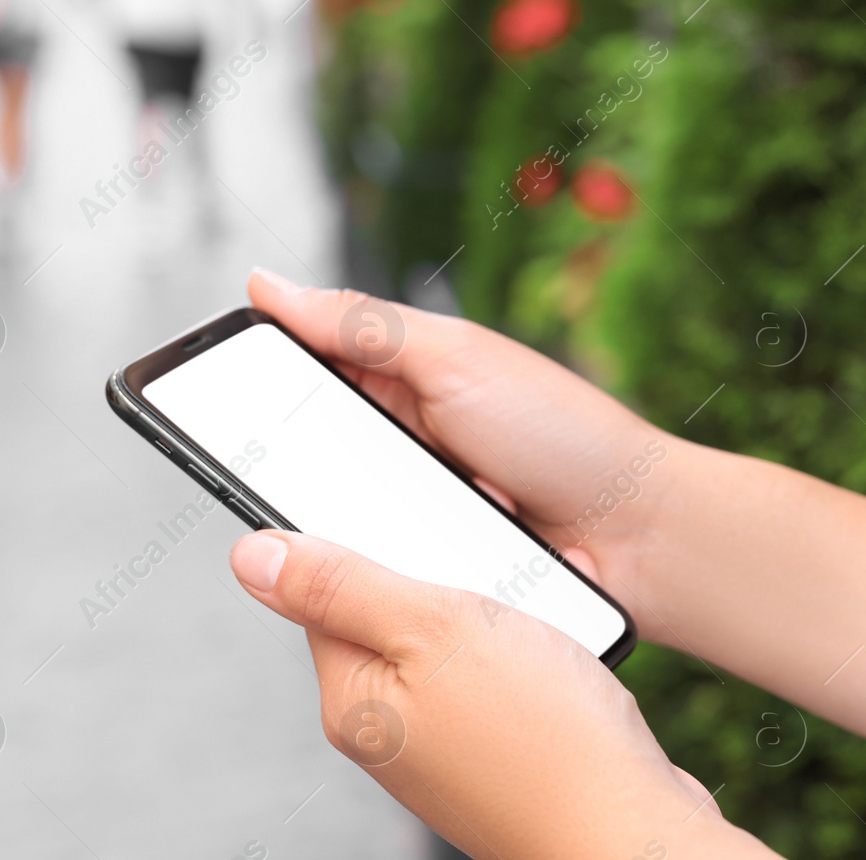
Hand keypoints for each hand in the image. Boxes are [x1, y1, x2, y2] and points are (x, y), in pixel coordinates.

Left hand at [229, 528, 718, 859]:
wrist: (634, 848)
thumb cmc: (540, 736)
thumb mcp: (433, 628)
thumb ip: (342, 586)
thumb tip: (248, 558)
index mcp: (351, 699)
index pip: (330, 592)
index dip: (382, 539)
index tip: (432, 513)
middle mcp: (389, 735)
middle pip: (399, 618)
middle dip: (454, 577)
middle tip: (506, 562)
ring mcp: (449, 757)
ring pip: (462, 650)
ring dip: (505, 616)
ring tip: (548, 618)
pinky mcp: (505, 769)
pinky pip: (507, 689)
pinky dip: (536, 659)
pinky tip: (568, 663)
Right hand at [247, 270, 689, 617]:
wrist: (640, 534)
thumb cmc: (564, 435)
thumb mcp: (457, 361)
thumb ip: (363, 325)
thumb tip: (270, 286)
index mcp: (408, 379)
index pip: (313, 369)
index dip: (267, 378)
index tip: (225, 388)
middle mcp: (408, 442)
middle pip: (317, 451)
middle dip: (312, 463)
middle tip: (332, 465)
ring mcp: (420, 508)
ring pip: (343, 518)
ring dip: (358, 520)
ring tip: (399, 513)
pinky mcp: (433, 566)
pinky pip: (383, 567)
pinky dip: (391, 563)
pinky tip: (401, 563)